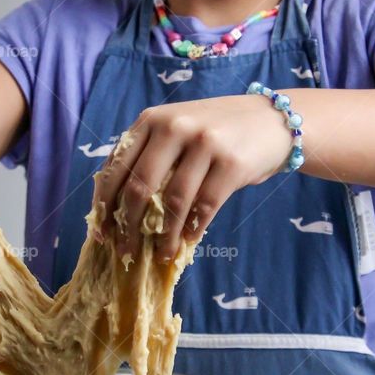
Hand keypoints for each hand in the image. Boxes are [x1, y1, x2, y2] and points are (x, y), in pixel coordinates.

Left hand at [92, 94, 293, 262]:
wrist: (272, 119)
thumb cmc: (216, 131)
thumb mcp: (176, 130)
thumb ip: (150, 157)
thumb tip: (117, 211)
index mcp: (151, 120)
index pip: (116, 167)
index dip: (104, 206)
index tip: (102, 234)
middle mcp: (174, 126)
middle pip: (139, 187)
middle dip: (129, 227)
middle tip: (127, 252)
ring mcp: (204, 143)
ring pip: (173, 203)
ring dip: (164, 236)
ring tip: (162, 254)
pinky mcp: (231, 163)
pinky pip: (204, 208)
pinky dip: (192, 232)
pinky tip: (186, 244)